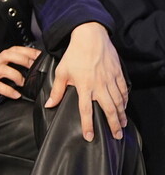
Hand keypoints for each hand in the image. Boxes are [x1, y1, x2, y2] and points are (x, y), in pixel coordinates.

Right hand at [0, 46, 40, 105]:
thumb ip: (4, 68)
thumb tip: (24, 70)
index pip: (13, 50)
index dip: (28, 51)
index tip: (41, 55)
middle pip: (9, 55)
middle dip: (25, 60)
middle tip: (35, 68)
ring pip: (4, 69)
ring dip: (17, 76)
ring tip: (24, 84)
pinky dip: (9, 91)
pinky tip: (16, 95)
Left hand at [45, 22, 127, 141]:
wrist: (90, 38)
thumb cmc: (74, 55)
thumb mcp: (62, 72)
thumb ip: (57, 90)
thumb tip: (50, 105)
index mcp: (84, 86)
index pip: (86, 110)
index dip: (87, 125)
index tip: (90, 136)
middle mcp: (99, 85)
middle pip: (109, 110)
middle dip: (113, 125)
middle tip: (116, 136)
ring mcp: (110, 80)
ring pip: (119, 102)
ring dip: (121, 115)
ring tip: (122, 126)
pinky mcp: (118, 74)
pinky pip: (124, 91)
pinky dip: (125, 101)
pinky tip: (124, 107)